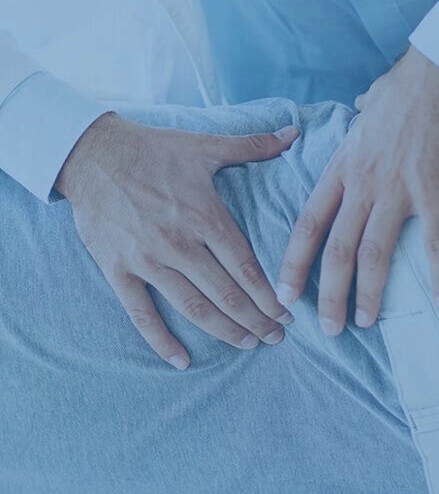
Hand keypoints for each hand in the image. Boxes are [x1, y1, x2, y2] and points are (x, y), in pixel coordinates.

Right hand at [55, 113, 298, 368]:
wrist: (91, 153)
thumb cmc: (152, 149)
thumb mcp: (205, 145)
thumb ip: (253, 145)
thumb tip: (294, 132)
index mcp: (205, 217)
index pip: (247, 269)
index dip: (270, 297)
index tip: (287, 316)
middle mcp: (180, 244)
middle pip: (227, 295)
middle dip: (257, 320)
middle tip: (276, 338)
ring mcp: (148, 261)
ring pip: (194, 308)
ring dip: (225, 332)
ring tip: (248, 344)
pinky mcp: (119, 270)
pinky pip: (142, 314)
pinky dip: (162, 341)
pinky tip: (182, 361)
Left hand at [277, 46, 438, 334]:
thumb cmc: (404, 89)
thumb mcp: (366, 110)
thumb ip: (356, 123)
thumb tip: (358, 107)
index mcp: (342, 169)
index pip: (308, 224)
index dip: (293, 263)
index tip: (284, 294)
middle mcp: (362, 185)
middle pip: (336, 249)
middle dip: (328, 294)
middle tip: (329, 329)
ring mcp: (396, 190)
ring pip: (374, 253)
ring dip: (369, 293)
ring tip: (366, 322)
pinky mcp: (433, 191)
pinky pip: (436, 242)